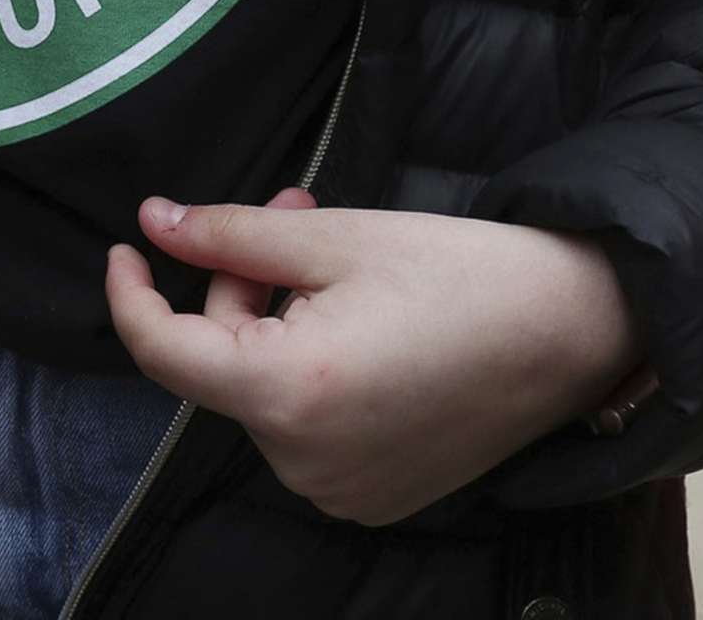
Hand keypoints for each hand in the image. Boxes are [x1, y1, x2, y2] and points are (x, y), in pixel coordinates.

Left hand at [104, 196, 638, 525]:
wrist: (575, 329)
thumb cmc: (461, 272)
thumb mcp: (337, 236)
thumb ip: (234, 234)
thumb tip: (155, 222)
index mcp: (287, 392)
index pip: (163, 352)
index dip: (132, 295)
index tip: (127, 246)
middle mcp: (302, 460)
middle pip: (224, 360)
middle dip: (243, 280)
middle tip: (298, 204)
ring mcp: (337, 490)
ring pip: (265, 390)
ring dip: (279, 322)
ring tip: (345, 265)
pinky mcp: (371, 497)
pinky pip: (307, 429)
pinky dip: (313, 372)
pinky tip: (367, 325)